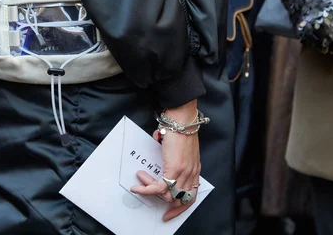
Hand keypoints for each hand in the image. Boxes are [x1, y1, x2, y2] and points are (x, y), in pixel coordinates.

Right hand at [130, 100, 200, 221]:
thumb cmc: (179, 129)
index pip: (191, 197)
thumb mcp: (178, 149)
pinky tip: (138, 185)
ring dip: (151, 190)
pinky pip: (159, 187)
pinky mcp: (174, 169)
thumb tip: (158, 155)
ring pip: (168, 195)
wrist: (181, 119)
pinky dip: (146, 188)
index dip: (180, 208)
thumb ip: (171, 157)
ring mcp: (184, 173)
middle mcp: (191, 174)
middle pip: (180, 201)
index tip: (169, 214)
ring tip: (141, 180)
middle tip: (149, 197)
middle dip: (164, 204)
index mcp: (194, 170)